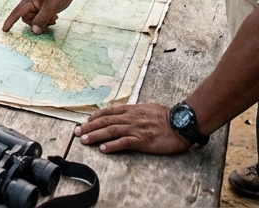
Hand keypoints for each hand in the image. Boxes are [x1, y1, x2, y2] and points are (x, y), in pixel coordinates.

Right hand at [2, 0, 79, 33]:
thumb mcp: (51, 8)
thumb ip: (41, 20)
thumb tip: (34, 31)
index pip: (17, 12)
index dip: (10, 21)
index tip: (4, 30)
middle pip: (28, 17)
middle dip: (37, 22)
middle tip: (50, 22)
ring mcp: (38, 0)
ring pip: (35, 16)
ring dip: (43, 20)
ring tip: (54, 18)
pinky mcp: (45, 1)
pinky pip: (41, 13)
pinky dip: (47, 17)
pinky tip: (55, 15)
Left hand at [73, 103, 189, 154]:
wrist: (181, 123)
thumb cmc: (167, 117)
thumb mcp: (148, 108)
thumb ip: (136, 111)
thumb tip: (126, 113)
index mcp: (132, 110)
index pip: (109, 112)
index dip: (95, 117)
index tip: (85, 121)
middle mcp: (131, 118)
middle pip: (105, 121)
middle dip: (89, 126)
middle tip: (77, 132)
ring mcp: (136, 128)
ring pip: (111, 131)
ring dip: (95, 136)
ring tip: (84, 140)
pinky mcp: (142, 140)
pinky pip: (124, 143)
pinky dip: (112, 145)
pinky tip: (103, 149)